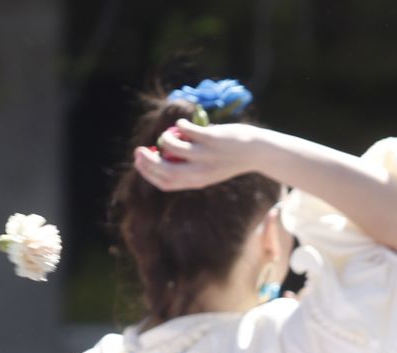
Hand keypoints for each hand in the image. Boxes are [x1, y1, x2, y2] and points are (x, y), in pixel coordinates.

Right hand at [133, 120, 269, 190]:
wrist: (257, 152)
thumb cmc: (230, 158)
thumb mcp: (209, 168)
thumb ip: (189, 165)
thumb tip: (164, 151)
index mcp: (198, 181)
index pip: (166, 183)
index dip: (148, 172)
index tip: (140, 160)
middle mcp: (200, 172)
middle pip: (165, 170)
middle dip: (147, 159)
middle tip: (140, 148)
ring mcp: (206, 156)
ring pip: (173, 148)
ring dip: (165, 139)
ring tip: (169, 134)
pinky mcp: (212, 139)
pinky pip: (186, 131)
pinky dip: (179, 126)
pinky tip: (183, 125)